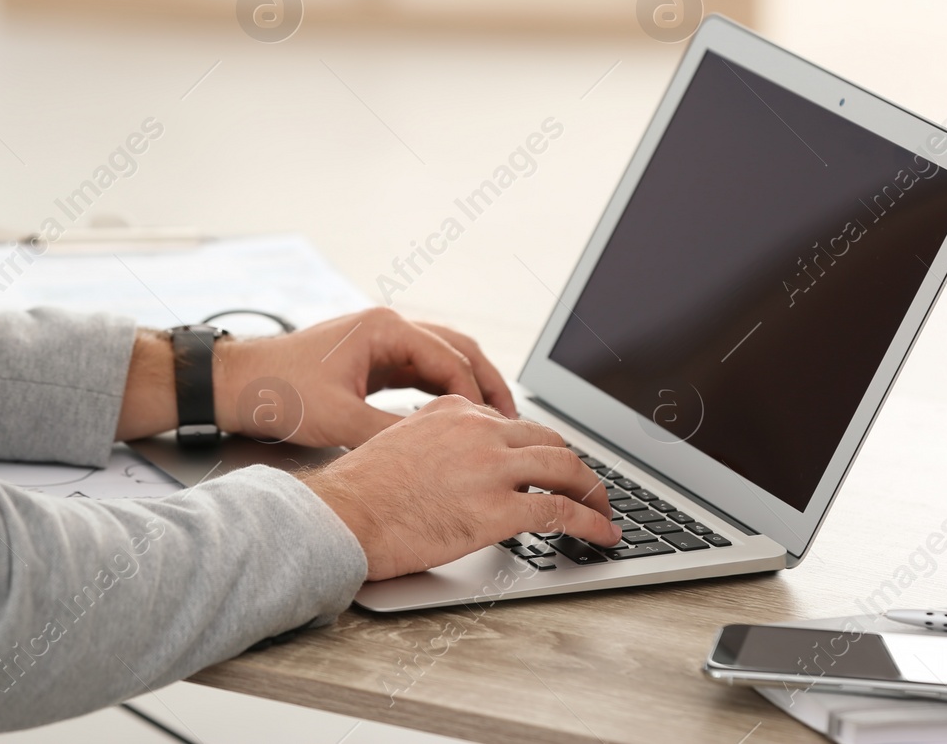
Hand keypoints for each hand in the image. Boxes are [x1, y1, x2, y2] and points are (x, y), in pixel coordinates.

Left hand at [210, 307, 516, 447]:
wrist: (238, 384)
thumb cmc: (279, 391)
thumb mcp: (339, 421)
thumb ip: (392, 433)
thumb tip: (436, 452)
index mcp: (385, 329)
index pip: (450, 359)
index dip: (476, 395)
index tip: (494, 427)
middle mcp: (388, 327)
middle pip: (458, 349)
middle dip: (487, 383)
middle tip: (512, 418)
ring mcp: (382, 341)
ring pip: (443, 358)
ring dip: (469, 386)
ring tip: (494, 420)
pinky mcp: (373, 359)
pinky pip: (422, 371)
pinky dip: (444, 391)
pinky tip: (456, 418)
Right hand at [300, 395, 619, 579]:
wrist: (341, 516)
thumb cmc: (358, 493)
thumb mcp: (399, 444)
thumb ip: (437, 443)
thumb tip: (458, 467)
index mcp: (453, 411)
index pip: (512, 423)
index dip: (538, 450)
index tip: (549, 467)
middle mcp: (478, 430)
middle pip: (549, 439)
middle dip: (574, 465)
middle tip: (586, 487)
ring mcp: (492, 467)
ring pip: (566, 468)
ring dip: (594, 492)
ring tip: (605, 511)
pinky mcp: (500, 509)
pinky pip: (562, 511)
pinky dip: (592, 523)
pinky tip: (604, 535)